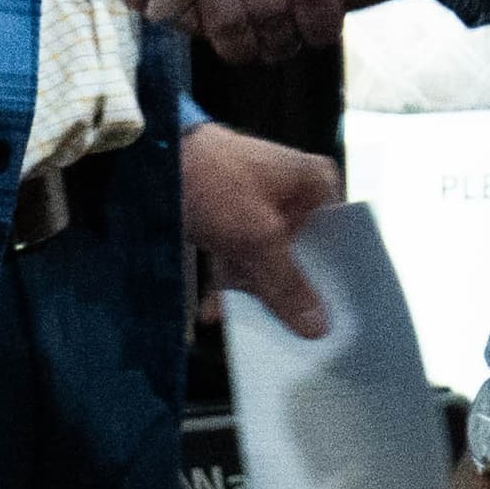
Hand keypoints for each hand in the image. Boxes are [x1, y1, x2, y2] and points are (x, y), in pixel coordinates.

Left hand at [179, 120, 341, 336]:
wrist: (151, 155)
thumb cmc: (215, 181)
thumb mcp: (257, 237)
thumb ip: (287, 284)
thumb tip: (318, 327)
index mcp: (315, 183)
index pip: (338, 240)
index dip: (332, 281)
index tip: (330, 320)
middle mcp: (294, 193)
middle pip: (301, 255)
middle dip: (285, 293)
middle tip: (284, 334)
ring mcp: (260, 204)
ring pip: (268, 260)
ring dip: (251, 292)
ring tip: (241, 325)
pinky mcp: (230, 216)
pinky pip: (240, 256)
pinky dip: (228, 281)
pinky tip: (213, 310)